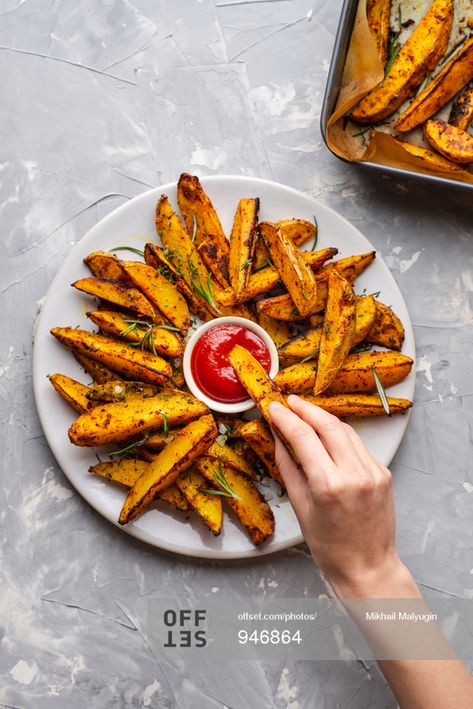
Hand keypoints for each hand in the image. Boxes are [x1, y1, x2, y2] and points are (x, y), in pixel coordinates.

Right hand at [268, 395, 412, 597]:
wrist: (367, 566)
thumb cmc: (330, 546)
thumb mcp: (300, 507)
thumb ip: (288, 467)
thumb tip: (278, 439)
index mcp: (329, 485)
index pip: (303, 437)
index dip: (286, 418)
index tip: (274, 407)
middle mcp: (354, 474)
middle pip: (328, 425)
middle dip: (306, 409)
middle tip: (289, 401)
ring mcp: (373, 471)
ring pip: (345, 430)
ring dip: (324, 418)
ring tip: (305, 412)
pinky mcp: (383, 472)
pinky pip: (358, 445)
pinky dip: (340, 435)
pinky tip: (327, 434)